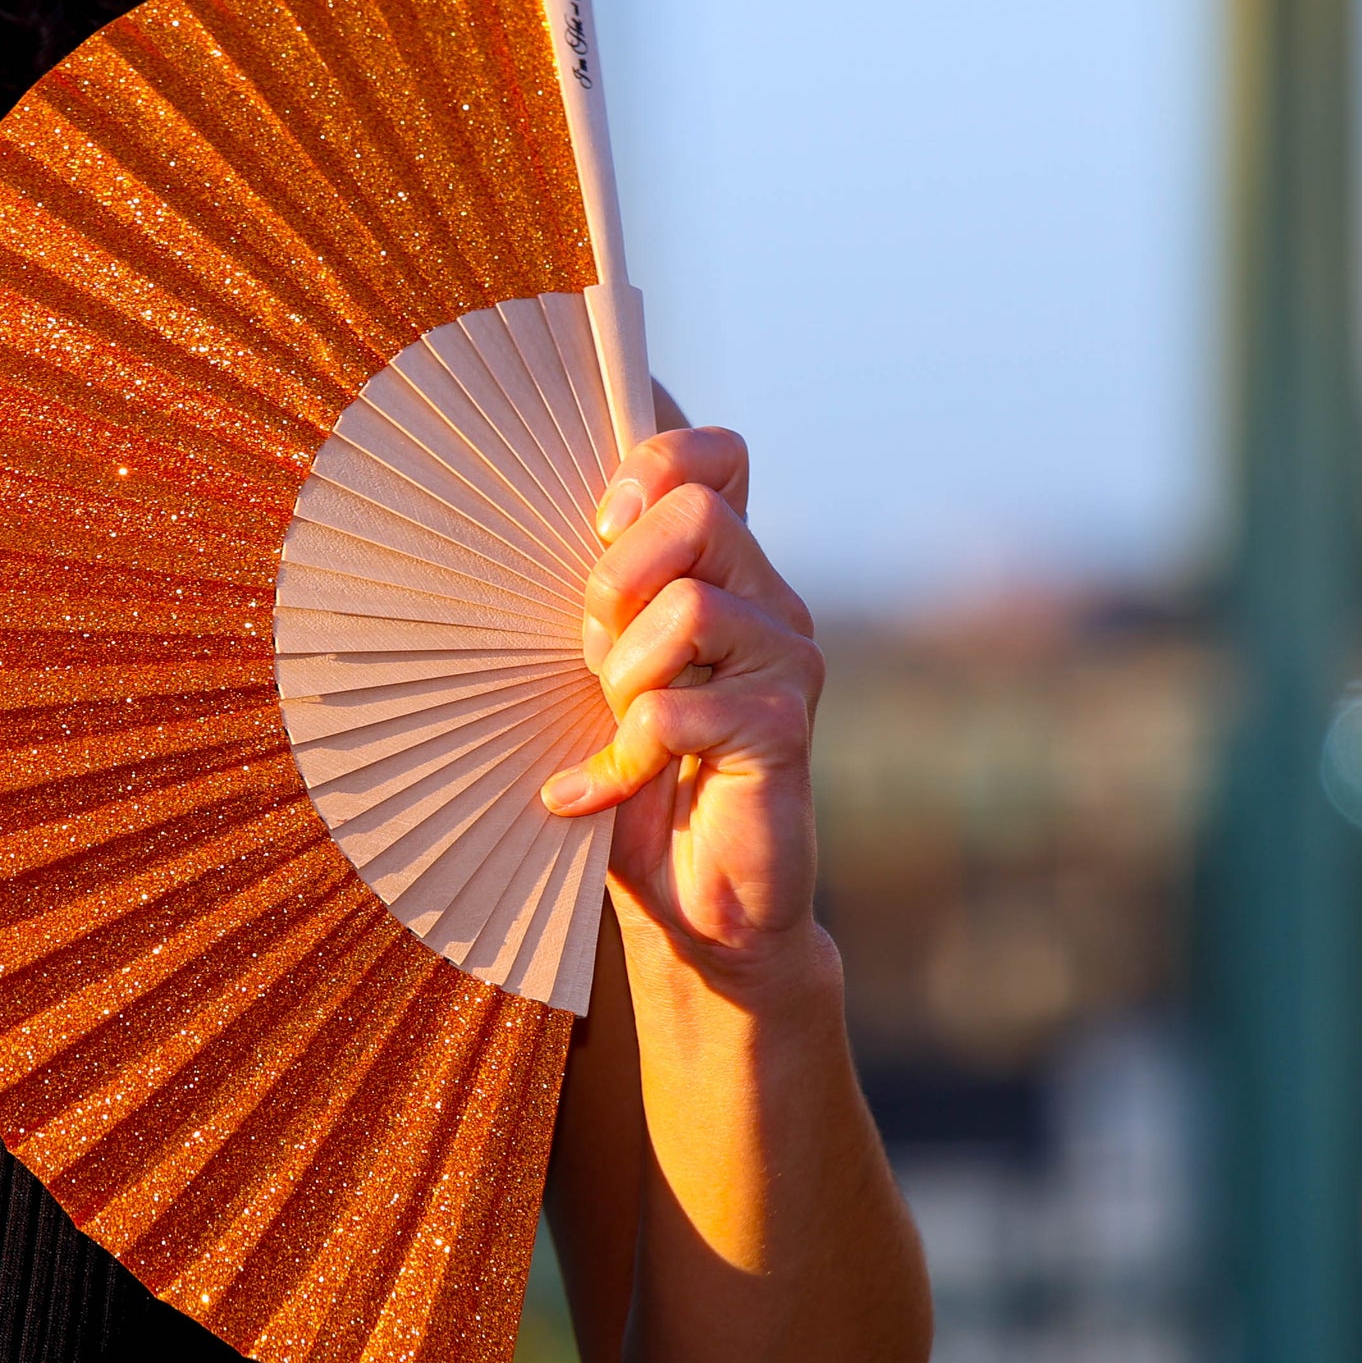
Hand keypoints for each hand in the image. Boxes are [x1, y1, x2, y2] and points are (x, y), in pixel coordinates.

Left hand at [538, 420, 830, 987]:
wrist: (694, 906)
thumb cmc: (637, 778)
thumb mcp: (604, 668)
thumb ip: (605, 597)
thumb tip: (574, 521)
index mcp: (727, 572)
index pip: (717, 456)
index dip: (655, 463)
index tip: (599, 526)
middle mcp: (770, 601)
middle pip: (696, 511)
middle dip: (617, 580)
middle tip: (598, 656)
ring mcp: (787, 661)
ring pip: (688, 606)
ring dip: (621, 676)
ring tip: (617, 728)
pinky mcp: (784, 729)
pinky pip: (674, 711)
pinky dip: (616, 762)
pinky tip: (595, 794)